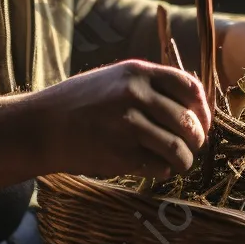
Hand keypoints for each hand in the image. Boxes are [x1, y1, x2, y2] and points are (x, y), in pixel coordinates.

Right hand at [37, 59, 211, 179]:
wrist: (41, 126)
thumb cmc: (81, 102)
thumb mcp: (116, 77)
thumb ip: (150, 84)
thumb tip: (192, 103)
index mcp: (138, 72)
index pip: (191, 88)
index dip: (203, 110)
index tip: (202, 124)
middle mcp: (135, 95)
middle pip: (189, 122)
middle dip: (196, 140)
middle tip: (191, 148)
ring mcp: (127, 125)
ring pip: (178, 149)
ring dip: (184, 160)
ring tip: (177, 163)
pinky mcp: (119, 154)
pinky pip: (158, 167)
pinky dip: (164, 171)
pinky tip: (156, 169)